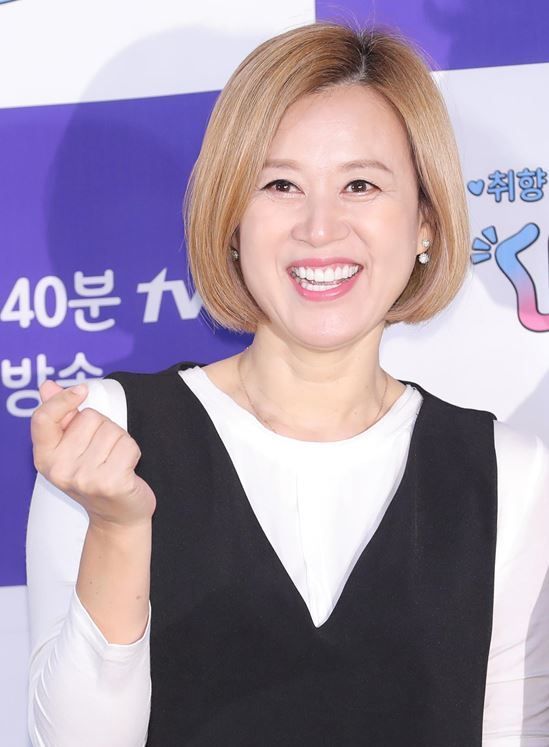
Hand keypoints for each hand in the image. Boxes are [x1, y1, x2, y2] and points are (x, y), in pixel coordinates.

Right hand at [31, 380, 155, 528]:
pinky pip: (128, 445)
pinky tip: (125, 470)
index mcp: (44, 457)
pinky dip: (132, 452)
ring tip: (113, 462)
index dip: (62, 400)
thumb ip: (60, 416)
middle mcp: (60, 469)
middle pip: (89, 418)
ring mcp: (85, 478)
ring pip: (112, 430)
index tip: (81, 391)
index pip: (43, 418)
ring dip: (119, 441)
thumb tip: (48, 385)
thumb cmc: (96, 477)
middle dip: (103, 428)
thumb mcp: (71, 449)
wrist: (116, 517)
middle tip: (101, 453)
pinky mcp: (111, 483)